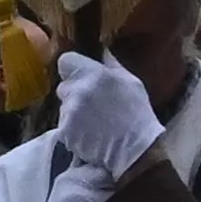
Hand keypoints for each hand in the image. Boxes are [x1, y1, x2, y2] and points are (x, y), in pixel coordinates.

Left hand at [45, 50, 159, 179]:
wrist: (135, 151)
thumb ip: (112, 65)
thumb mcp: (132, 83)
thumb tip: (102, 51)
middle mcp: (78, 91)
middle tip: (91, 104)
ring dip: (74, 113)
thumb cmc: (137, 114)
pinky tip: (90, 135)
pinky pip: (64, 126)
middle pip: (63, 86)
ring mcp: (70, 112)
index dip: (72, 68)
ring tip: (94, 123)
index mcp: (95, 75)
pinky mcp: (65, 131)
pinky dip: (73, 130)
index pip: (65, 61)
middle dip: (73, 94)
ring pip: (63, 107)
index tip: (80, 76)